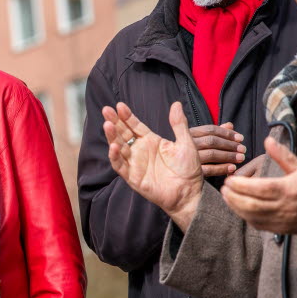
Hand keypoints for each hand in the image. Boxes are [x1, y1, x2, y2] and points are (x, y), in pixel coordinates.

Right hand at [103, 101, 202, 230]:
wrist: (190, 193)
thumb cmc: (189, 170)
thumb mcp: (186, 143)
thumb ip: (179, 124)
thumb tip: (176, 104)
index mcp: (151, 141)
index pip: (135, 126)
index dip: (127, 116)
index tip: (120, 105)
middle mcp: (141, 151)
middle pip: (123, 134)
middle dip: (114, 122)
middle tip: (106, 109)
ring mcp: (136, 164)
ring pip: (119, 147)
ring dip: (112, 136)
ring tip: (107, 125)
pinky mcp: (133, 178)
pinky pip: (121, 166)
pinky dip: (115, 157)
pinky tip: (114, 146)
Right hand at [189, 122, 245, 176]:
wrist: (171, 176)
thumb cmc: (188, 154)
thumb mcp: (199, 140)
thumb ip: (214, 132)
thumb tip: (230, 125)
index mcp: (189, 134)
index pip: (210, 130)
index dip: (227, 133)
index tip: (240, 138)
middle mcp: (187, 144)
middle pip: (212, 141)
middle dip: (230, 144)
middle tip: (243, 149)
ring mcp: (188, 158)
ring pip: (211, 154)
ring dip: (229, 156)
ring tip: (241, 158)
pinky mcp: (191, 172)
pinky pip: (209, 169)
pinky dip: (222, 168)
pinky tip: (232, 168)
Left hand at [221, 136, 296, 234]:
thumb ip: (282, 155)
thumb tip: (267, 140)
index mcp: (289, 190)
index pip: (258, 189)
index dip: (240, 185)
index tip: (230, 179)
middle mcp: (284, 208)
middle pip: (251, 205)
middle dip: (233, 198)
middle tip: (224, 188)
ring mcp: (283, 221)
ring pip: (253, 217)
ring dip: (237, 208)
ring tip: (228, 197)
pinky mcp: (283, 229)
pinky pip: (260, 226)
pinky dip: (247, 217)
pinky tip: (241, 208)